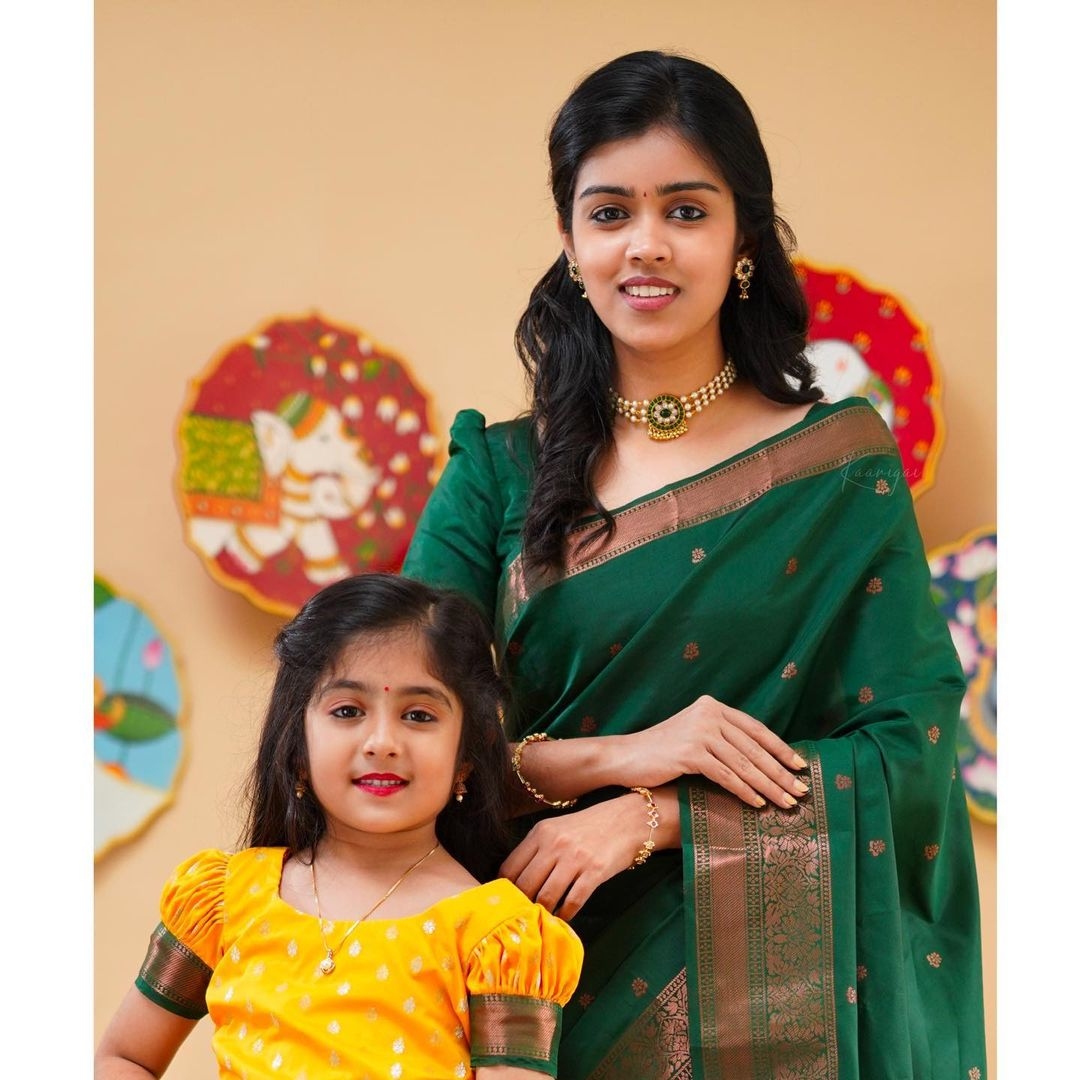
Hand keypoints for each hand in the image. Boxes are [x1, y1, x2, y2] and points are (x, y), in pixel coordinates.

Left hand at [500, 792, 666, 919]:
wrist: (626, 820)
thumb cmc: (588, 828)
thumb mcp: (556, 829)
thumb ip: (536, 850)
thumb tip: (514, 881)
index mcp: (540, 832)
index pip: (509, 867)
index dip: (504, 890)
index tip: (506, 902)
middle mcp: (554, 844)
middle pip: (525, 885)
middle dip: (521, 905)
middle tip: (522, 917)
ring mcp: (575, 858)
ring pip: (546, 896)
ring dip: (543, 913)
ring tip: (541, 920)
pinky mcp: (595, 871)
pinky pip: (572, 902)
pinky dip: (565, 915)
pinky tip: (563, 918)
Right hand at [617, 695, 807, 808]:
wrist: (625, 756)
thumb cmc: (661, 751)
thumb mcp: (694, 735)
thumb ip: (722, 738)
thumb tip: (761, 761)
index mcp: (712, 707)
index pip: (756, 728)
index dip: (780, 748)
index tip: (800, 766)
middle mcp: (708, 714)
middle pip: (754, 748)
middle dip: (780, 772)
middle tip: (801, 790)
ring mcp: (699, 732)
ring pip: (744, 764)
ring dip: (768, 786)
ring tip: (786, 802)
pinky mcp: (690, 753)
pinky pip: (726, 776)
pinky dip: (745, 791)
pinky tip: (757, 804)